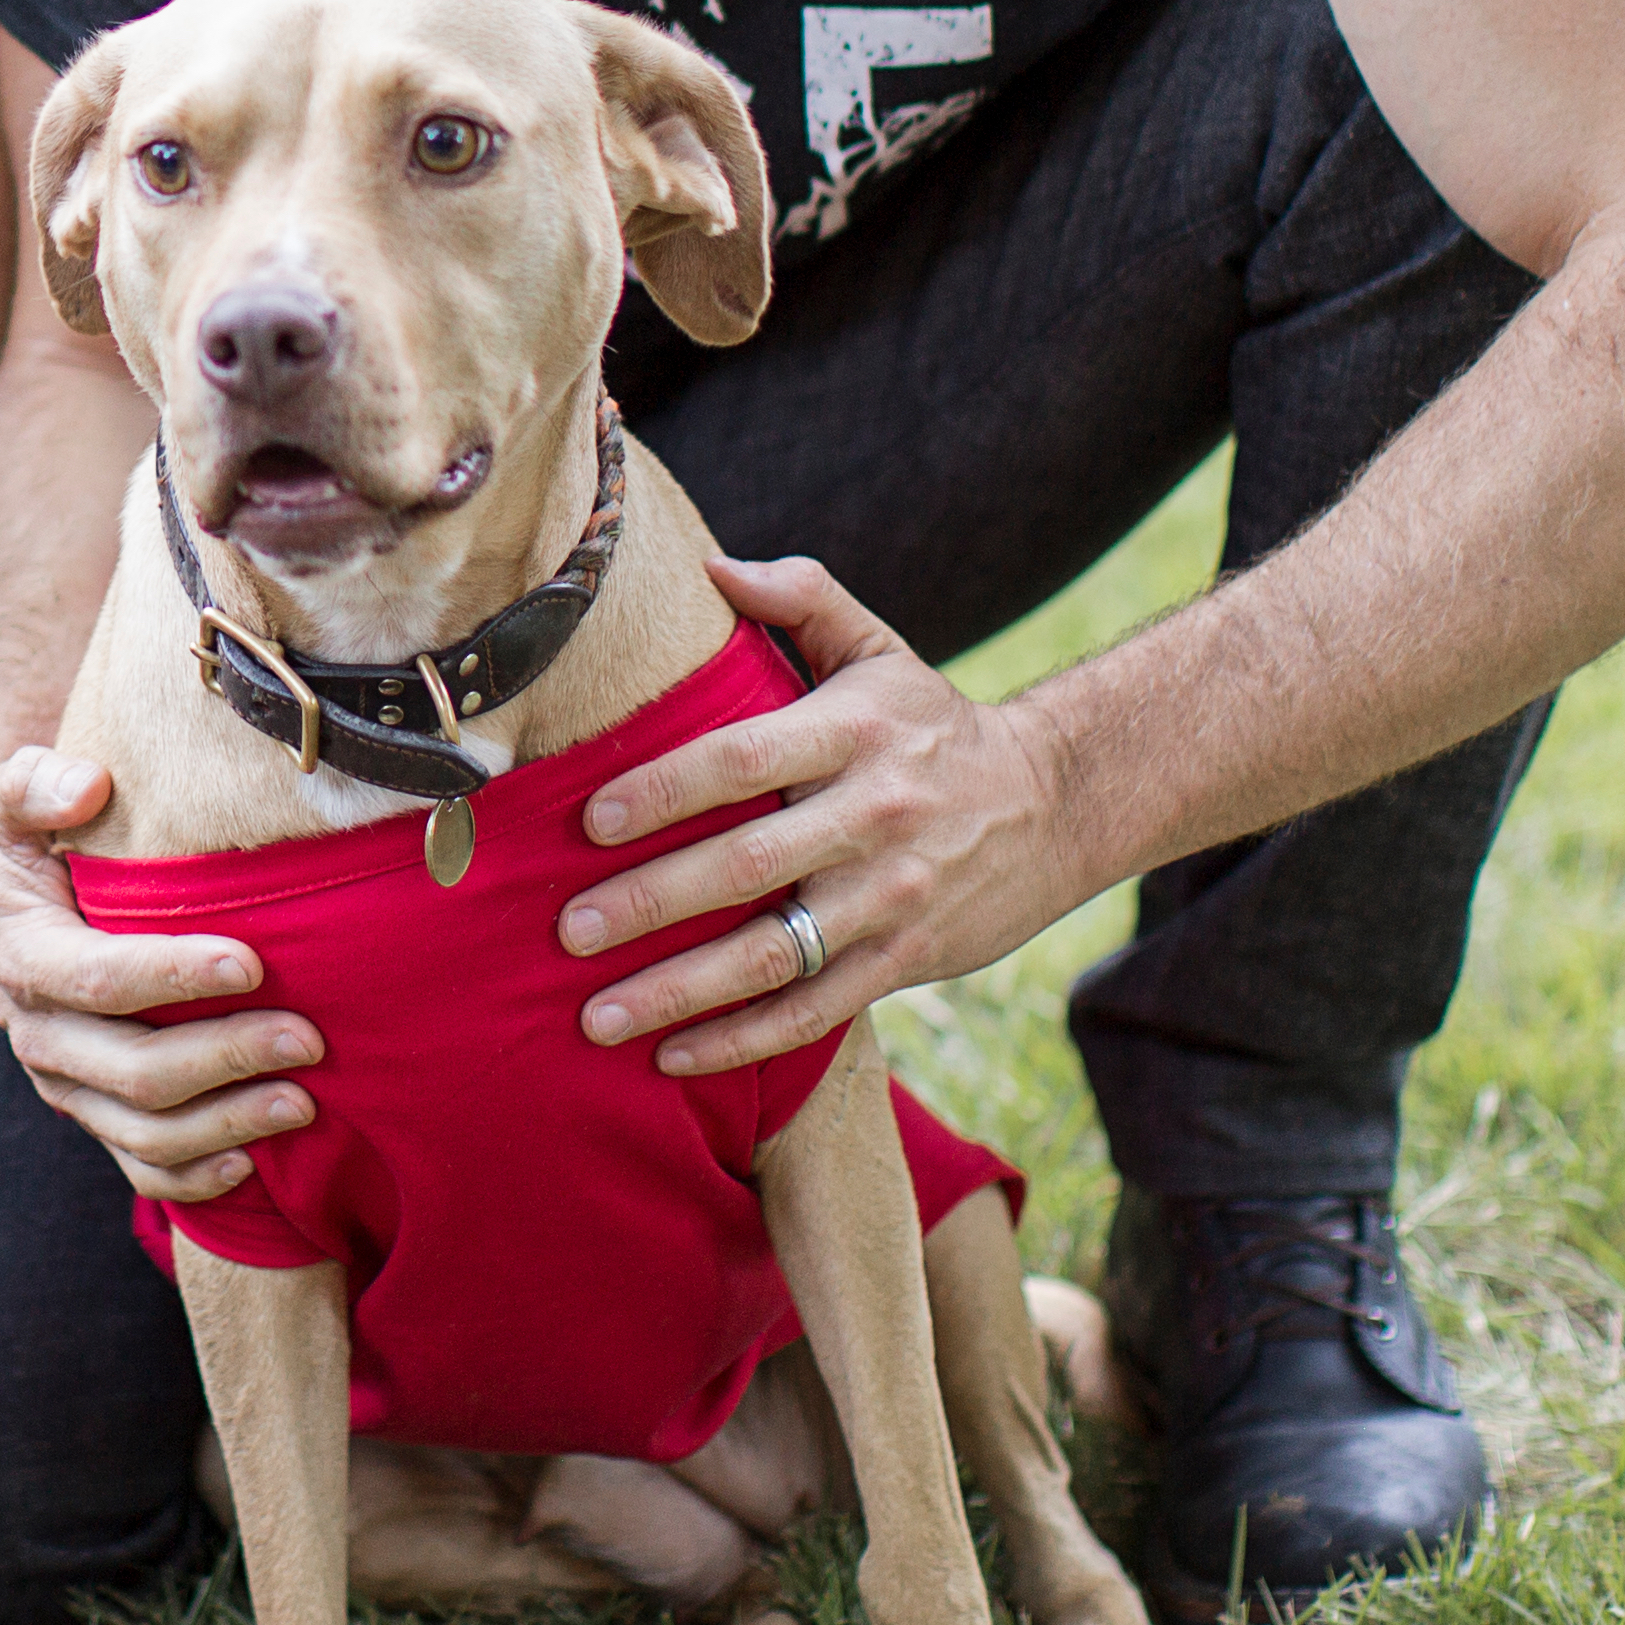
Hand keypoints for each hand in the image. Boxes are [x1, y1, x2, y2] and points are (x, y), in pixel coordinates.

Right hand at [0, 742, 322, 1201]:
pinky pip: (142, 1173)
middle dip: (227, 1058)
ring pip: (145, 1135)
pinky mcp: (95, 1117)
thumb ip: (37, 783)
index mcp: (28, 960)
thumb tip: (88, 785)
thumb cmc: (26, 851)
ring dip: (228, 1123)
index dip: (174, 976)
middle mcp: (42, 1038)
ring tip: (304, 1100)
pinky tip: (255, 1162)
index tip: (252, 959)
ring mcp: (68, 1088)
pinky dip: (197, 1179)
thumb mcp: (12, 806)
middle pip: (135, 1073)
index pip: (102, 980)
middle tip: (308, 1038)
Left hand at [560, 555, 1107, 1078]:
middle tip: (566, 928)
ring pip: (774, 954)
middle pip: (745, 865)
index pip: (743, 758)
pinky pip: (815, 1010)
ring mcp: (892, 896)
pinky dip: (743, 1040)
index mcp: (855, 731)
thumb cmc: (934, 723)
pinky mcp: (906, 958)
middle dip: (649, 902)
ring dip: (680, 991)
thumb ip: (800, 596)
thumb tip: (709, 568)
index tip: (588, 819)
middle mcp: (874, 815)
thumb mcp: (879, 648)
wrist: (1058, 802)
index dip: (664, 789)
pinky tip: (672, 1056)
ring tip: (596, 1015)